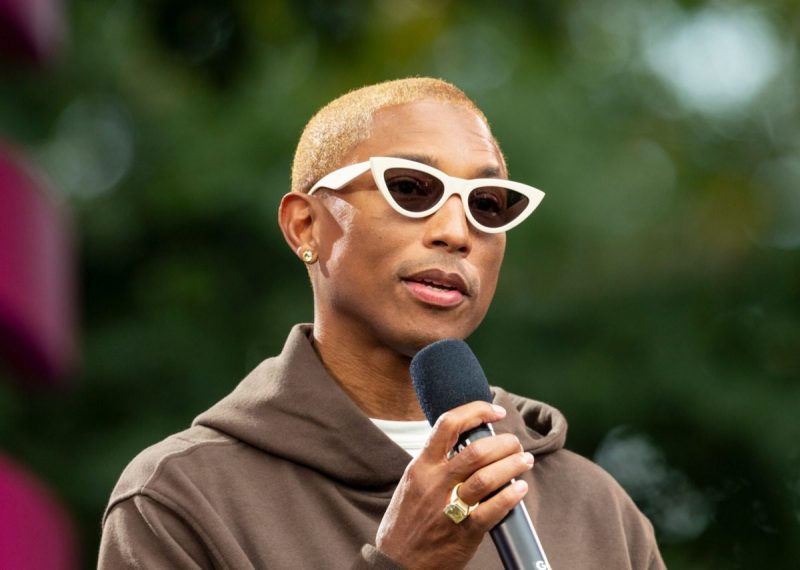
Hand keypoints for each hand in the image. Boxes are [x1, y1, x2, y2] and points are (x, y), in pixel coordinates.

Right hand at [375, 402, 533, 568]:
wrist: (396, 563)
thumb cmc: (405, 524)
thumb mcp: (412, 485)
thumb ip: (435, 465)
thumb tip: (465, 445)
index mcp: (421, 467)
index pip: (448, 425)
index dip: (476, 411)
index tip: (494, 411)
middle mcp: (434, 483)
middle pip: (476, 451)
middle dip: (503, 443)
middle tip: (515, 444)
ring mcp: (449, 508)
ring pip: (487, 476)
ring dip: (512, 465)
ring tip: (524, 462)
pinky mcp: (464, 532)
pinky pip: (493, 509)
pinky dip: (511, 495)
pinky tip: (520, 489)